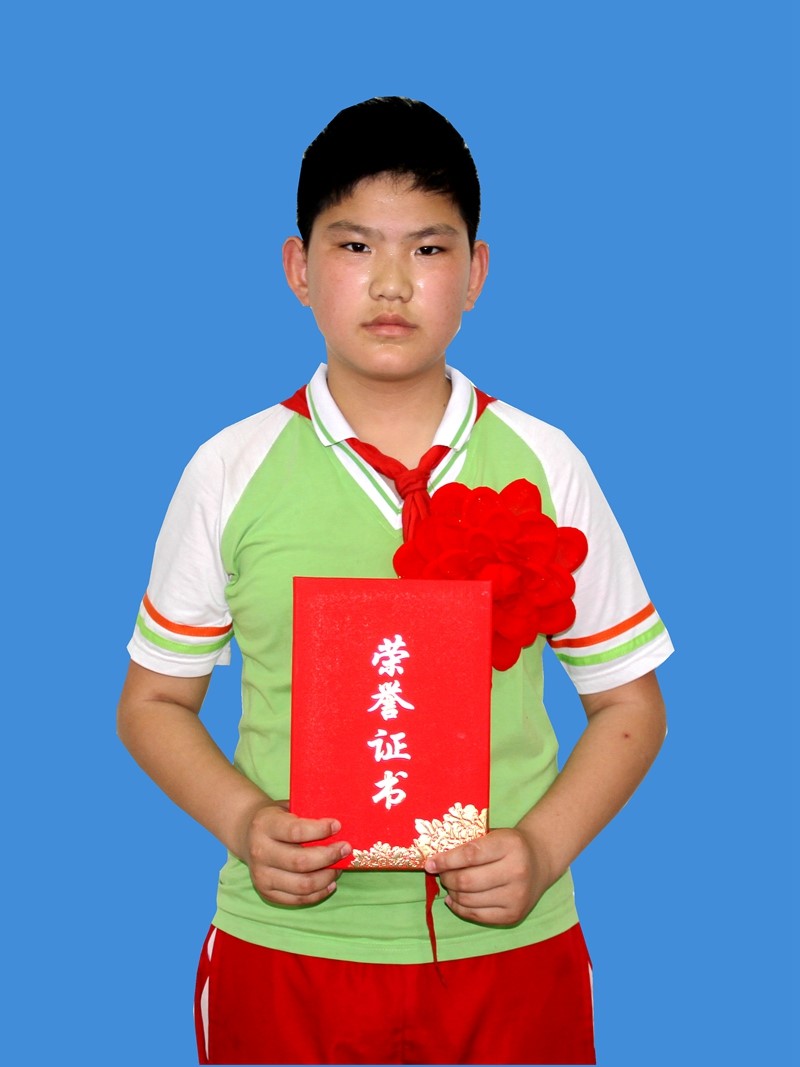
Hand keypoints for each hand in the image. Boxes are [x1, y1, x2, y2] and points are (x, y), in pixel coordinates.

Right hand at [241, 800, 350, 906]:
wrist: (248, 834)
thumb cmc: (277, 818)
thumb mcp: (287, 807)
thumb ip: (308, 814)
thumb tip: (340, 825)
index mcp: (265, 826)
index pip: (296, 831)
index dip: (320, 830)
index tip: (338, 826)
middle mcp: (260, 852)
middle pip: (300, 862)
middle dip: (329, 857)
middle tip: (345, 849)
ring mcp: (261, 876)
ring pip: (302, 885)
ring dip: (327, 877)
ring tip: (339, 867)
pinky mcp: (266, 893)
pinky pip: (298, 899)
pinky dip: (319, 893)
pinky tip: (330, 882)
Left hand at [423, 827, 551, 925]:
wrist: (540, 861)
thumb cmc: (509, 845)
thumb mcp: (494, 835)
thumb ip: (468, 846)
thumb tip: (434, 863)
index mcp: (509, 845)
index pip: (469, 855)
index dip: (446, 860)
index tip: (430, 862)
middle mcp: (516, 872)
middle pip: (467, 881)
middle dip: (447, 878)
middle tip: (441, 874)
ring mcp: (516, 897)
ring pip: (469, 900)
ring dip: (452, 893)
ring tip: (450, 884)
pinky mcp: (513, 915)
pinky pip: (477, 915)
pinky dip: (459, 908)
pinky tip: (454, 899)